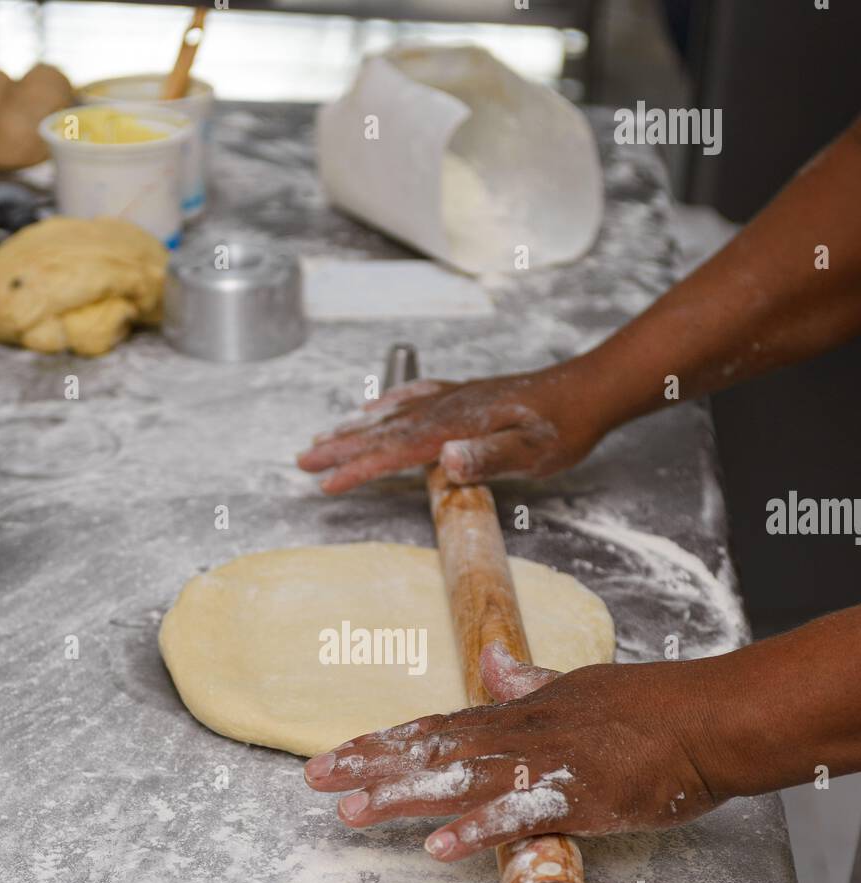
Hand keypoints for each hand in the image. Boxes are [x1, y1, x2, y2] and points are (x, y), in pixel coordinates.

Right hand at [296, 357, 607, 493]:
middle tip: (301, 459)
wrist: (588, 391)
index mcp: (455, 425)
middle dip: (340, 447)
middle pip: (382, 430)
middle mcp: (446, 408)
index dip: (358, 468)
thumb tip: (444, 458)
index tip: (326, 483)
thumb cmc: (563, 427)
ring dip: (355, 428)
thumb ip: (489, 456)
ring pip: (392, 414)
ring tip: (322, 437)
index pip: (395, 451)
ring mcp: (453, 399)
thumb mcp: (532, 451)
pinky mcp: (464, 396)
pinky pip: (412, 398)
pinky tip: (375, 407)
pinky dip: (387, 405)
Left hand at [303, 644, 719, 859]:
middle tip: (311, 780)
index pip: (433, 725)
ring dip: (403, 794)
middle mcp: (518, 733)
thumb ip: (531, 682)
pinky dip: (477, 829)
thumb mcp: (580, 687)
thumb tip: (492, 664)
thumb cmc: (651, 707)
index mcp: (517, 713)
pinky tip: (439, 848)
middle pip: (430, 748)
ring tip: (350, 813)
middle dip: (369, 765)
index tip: (333, 756)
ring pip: (459, 778)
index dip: (381, 742)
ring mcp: (544, 764)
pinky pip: (518, 815)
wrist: (707, 719)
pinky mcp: (577, 795)